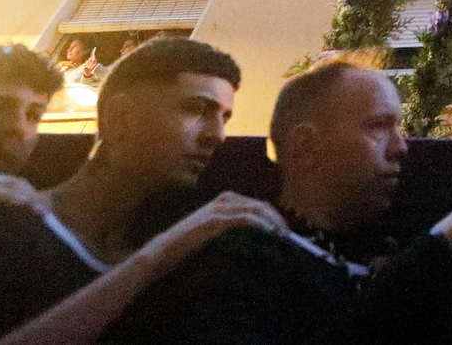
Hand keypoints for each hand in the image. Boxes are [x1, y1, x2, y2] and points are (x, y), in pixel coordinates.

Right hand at [147, 192, 287, 267]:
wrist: (163, 252)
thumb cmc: (189, 246)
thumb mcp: (215, 234)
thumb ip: (233, 230)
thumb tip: (260, 238)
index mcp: (226, 200)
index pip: (259, 205)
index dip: (274, 217)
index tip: (285, 232)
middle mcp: (225, 199)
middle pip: (261, 205)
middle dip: (277, 219)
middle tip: (288, 236)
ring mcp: (219, 207)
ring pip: (257, 209)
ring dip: (273, 222)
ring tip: (282, 237)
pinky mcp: (215, 219)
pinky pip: (245, 218)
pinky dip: (260, 225)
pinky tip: (269, 234)